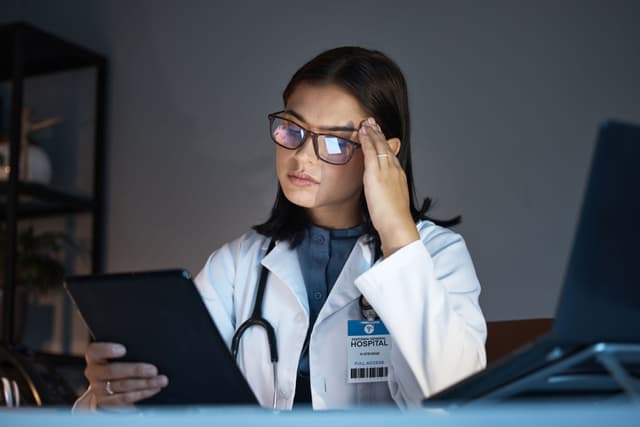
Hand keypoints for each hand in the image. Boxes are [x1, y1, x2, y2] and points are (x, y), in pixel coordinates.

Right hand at [84, 342, 167, 406]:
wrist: (106, 386)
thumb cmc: (117, 363)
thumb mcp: (118, 354)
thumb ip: (128, 351)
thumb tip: (148, 348)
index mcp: (94, 357)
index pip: (95, 351)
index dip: (108, 350)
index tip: (123, 350)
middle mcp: (93, 373)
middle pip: (112, 370)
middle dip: (136, 370)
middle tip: (153, 370)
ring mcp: (98, 389)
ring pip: (122, 386)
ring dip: (144, 383)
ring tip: (160, 380)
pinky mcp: (106, 402)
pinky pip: (125, 399)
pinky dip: (142, 393)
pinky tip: (153, 389)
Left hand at [359, 117, 418, 256]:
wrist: (397, 222)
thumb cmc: (394, 217)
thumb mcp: (392, 200)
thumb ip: (387, 191)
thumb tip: (382, 190)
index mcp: (399, 176)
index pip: (391, 155)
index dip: (384, 144)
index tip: (379, 136)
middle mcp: (394, 169)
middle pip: (386, 147)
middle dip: (379, 133)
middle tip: (372, 122)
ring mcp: (385, 170)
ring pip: (379, 146)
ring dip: (372, 133)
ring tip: (366, 123)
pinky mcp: (376, 173)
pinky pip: (371, 152)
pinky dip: (367, 140)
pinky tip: (363, 132)